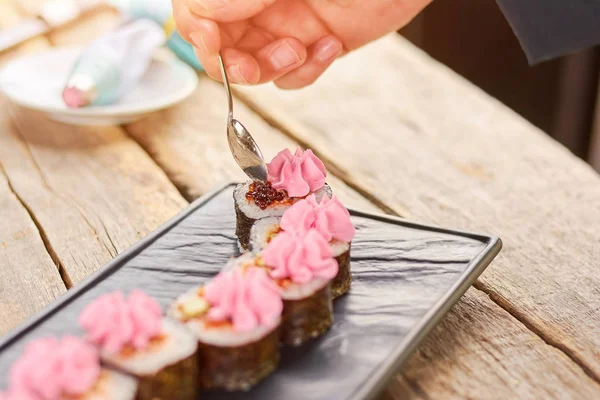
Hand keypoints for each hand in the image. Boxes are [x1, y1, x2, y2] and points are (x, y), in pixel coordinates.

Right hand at [173, 0, 430, 88]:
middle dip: (233, 63)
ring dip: (272, 68)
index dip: (196, 28)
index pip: (197, 8)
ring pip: (255, 68)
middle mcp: (259, 3)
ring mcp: (288, 26)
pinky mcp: (318, 46)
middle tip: (251, 67)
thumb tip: (199, 14)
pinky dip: (308, 71)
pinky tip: (329, 45)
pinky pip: (295, 76)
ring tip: (300, 47)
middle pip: (221, 46)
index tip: (210, 40)